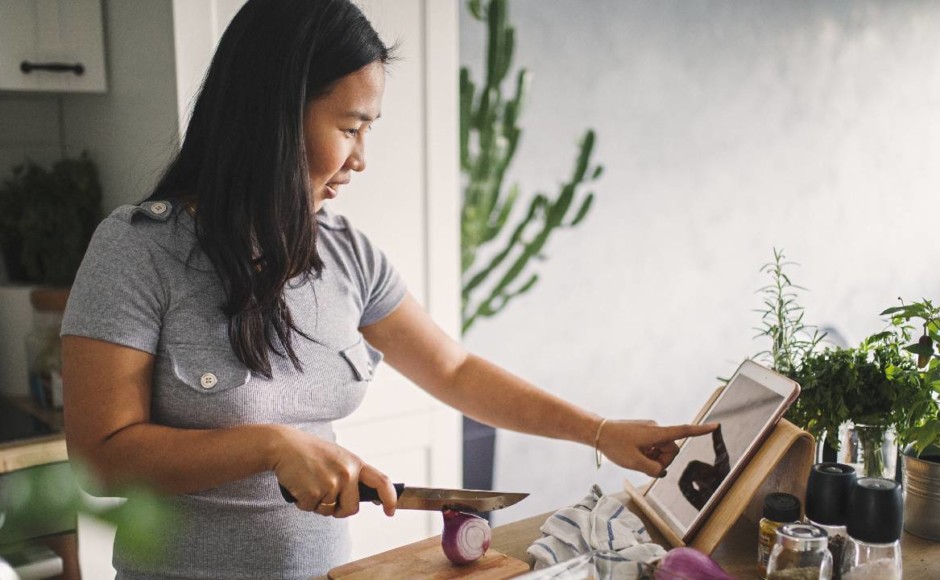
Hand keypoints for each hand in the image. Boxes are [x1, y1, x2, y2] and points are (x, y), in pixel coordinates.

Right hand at [269, 425, 396, 517]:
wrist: (284, 445)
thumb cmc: (310, 453)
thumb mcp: (338, 458)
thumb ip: (352, 475)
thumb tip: (369, 497)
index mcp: (355, 463)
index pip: (382, 482)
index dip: (390, 498)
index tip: (390, 511)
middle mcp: (347, 473)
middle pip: (352, 508)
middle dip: (339, 509)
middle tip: (324, 493)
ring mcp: (331, 482)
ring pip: (329, 511)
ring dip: (318, 504)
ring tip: (310, 482)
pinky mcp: (314, 492)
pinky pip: (311, 509)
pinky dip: (303, 502)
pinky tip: (300, 485)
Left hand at [597, 419, 718, 476]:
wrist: (597, 431)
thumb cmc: (615, 445)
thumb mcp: (634, 463)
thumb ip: (653, 469)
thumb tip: (660, 471)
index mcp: (657, 433)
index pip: (683, 431)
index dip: (700, 431)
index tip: (715, 426)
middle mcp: (656, 429)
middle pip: (671, 449)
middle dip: (662, 460)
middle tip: (643, 464)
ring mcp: (649, 429)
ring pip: (661, 450)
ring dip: (652, 457)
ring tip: (635, 457)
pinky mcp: (643, 432)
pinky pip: (652, 446)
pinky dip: (647, 453)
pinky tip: (633, 453)